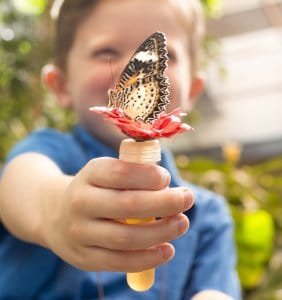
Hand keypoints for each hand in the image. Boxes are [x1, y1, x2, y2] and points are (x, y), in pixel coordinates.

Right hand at [42, 157, 193, 271]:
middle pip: (128, 205)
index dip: (150, 176)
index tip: (167, 178)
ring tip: (182, 223)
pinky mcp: (84, 257)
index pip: (122, 173)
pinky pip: (119, 262)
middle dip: (165, 203)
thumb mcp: (107, 173)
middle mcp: (80, 202)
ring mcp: (80, 232)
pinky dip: (148, 258)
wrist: (56, 214)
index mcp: (89, 174)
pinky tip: (167, 250)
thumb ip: (134, 174)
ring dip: (161, 232)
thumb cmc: (96, 190)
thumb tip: (169, 187)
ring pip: (126, 237)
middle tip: (187, 199)